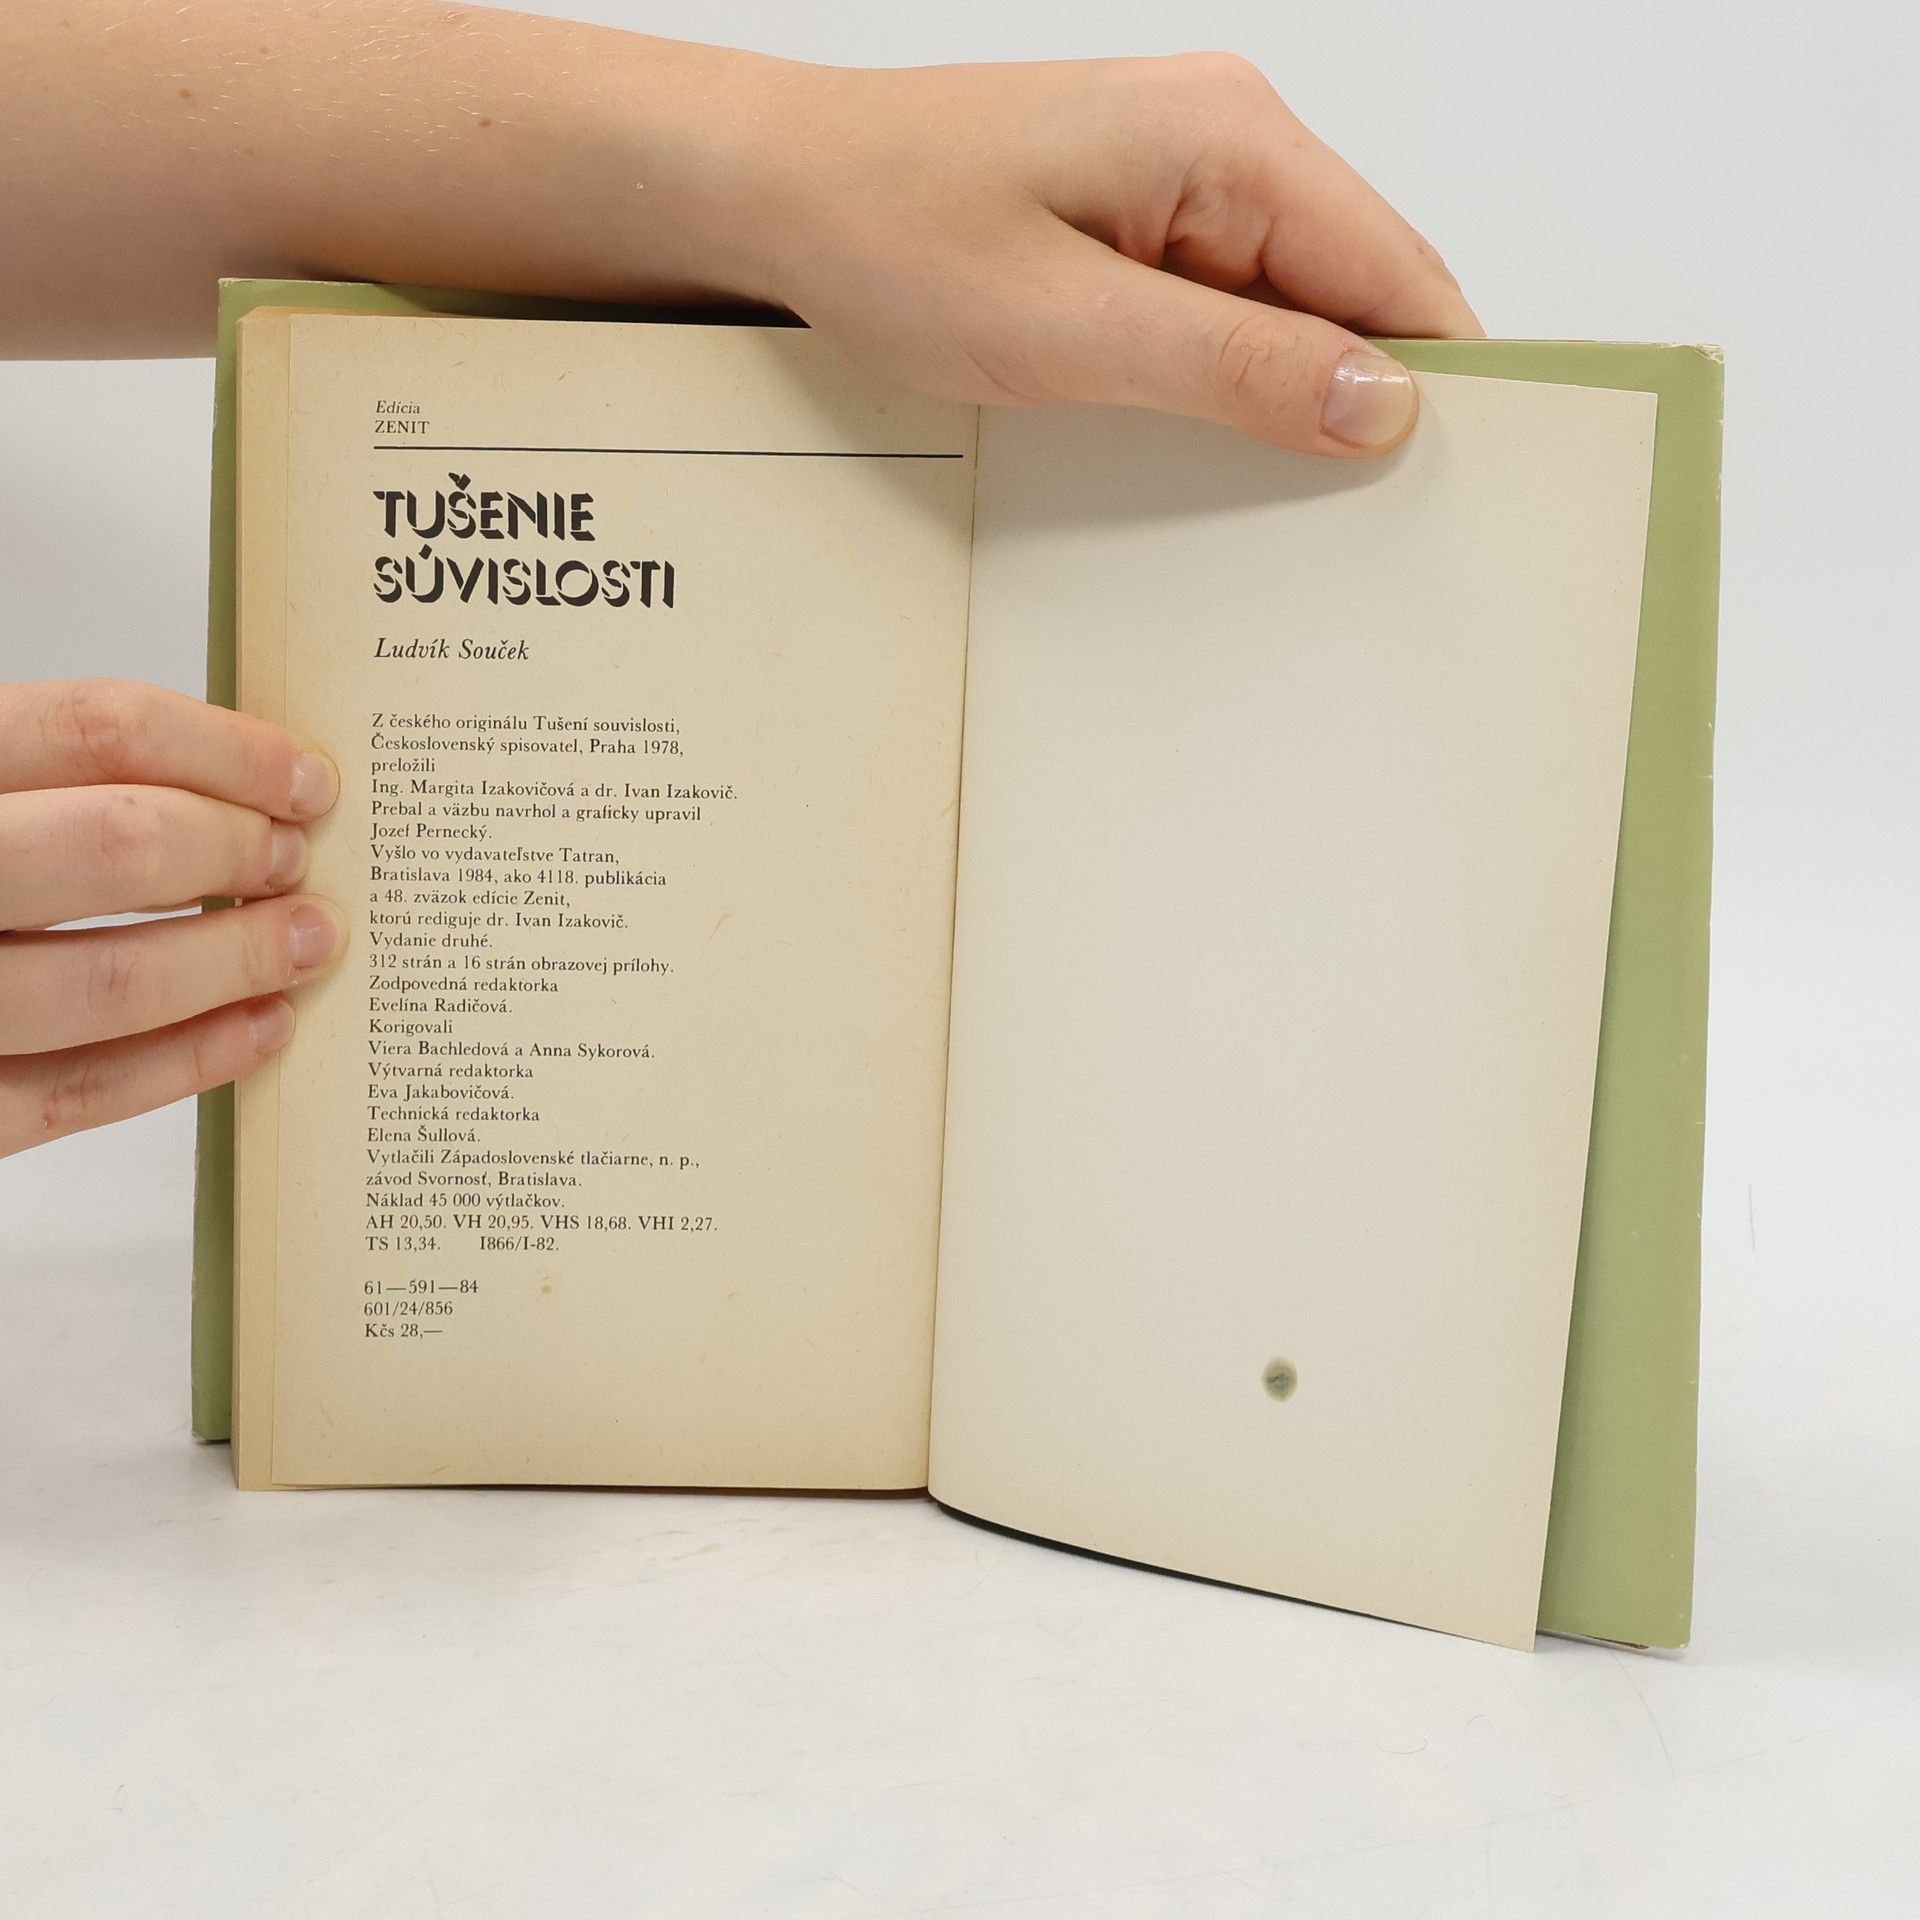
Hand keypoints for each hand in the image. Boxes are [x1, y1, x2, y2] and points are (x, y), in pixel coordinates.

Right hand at [0, 680, 345, 1155]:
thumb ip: (39, 773)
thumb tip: (221, 783)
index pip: (98, 729)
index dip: (228, 751)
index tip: (304, 779)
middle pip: (117, 846)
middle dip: (238, 852)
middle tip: (298, 861)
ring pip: (109, 982)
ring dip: (236, 963)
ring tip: (307, 943)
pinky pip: (75, 1092)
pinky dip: (187, 1062)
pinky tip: (257, 1030)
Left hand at [733, 53, 1480, 455]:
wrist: (774, 193)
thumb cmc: (888, 227)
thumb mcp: (1068, 327)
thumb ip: (1233, 367)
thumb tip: (1380, 401)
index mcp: (1231, 140)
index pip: (1398, 271)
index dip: (1442, 382)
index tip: (1451, 488)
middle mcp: (1225, 146)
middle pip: (1356, 294)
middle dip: (1357, 403)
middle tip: (1348, 526)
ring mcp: (1181, 186)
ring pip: (1289, 314)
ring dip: (1280, 401)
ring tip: (1256, 493)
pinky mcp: (1138, 229)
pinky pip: (1221, 316)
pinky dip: (1221, 385)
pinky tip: (1191, 444)